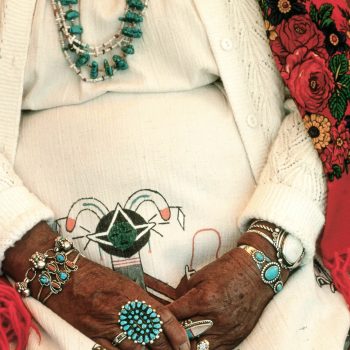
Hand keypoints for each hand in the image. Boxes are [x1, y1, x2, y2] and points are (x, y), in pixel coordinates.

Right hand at [3, 223, 189, 349]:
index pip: (162, 317)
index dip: (176, 333)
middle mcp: (123, 311)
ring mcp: (107, 326)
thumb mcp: (124, 282)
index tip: (185, 344)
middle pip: (153, 337)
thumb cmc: (96, 277)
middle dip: (167, 349)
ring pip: (136, 349)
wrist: (64, 276)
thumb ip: (142, 298)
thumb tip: (161, 311)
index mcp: (133, 294)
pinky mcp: (92, 336)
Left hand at [168, 232, 288, 349]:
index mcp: (203, 299)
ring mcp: (227, 331)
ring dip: (186, 346)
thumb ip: (184, 293)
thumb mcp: (201, 276)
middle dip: (170, 336)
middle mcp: (215, 319)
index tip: (152, 319)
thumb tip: (171, 307)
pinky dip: (203, 348)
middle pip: (183, 338)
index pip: (173, 316)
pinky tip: (196, 343)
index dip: (160, 319)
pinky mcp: (236, 338)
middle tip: (161, 334)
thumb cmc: (227, 270)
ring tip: (178, 341)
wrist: (257, 273)